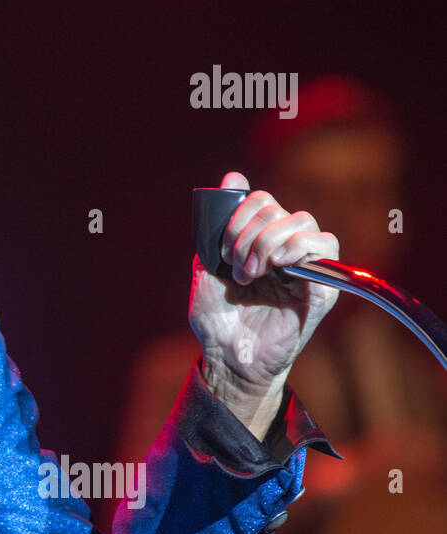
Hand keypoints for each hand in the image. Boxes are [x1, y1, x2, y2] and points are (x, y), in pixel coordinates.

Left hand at [188, 171, 340, 438]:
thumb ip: (219, 225)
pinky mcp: (323, 287)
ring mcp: (305, 267)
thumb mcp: (206, 266)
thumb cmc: (216, 317)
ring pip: (303, 222)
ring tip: (253, 273)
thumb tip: (232, 177)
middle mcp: (285, 250)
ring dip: (269, 241)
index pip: (262, 201)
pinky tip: (279, 265)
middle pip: (280, 209)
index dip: (240, 216)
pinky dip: (301, 246)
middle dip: (249, 234)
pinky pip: (327, 247)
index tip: (222, 250)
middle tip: (238, 268)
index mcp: (259, 242)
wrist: (226, 356)